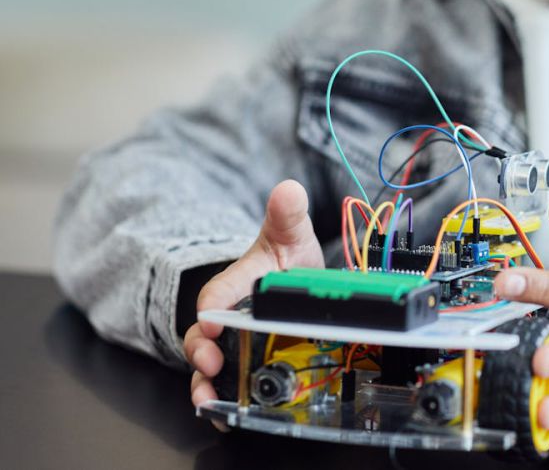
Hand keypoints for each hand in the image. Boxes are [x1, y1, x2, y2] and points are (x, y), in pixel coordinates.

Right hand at [183, 180, 323, 411]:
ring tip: (208, 401)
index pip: (216, 295)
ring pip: (207, 367)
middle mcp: (226, 318)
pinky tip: (225, 415)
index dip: (214, 307)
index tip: (215, 320)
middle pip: (202, 338)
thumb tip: (288, 189)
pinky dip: (222, 401)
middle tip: (209, 363)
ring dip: (205, 385)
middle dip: (201, 351)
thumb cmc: (284, 262)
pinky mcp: (241, 364)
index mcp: (235, 285)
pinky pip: (225, 386)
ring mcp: (231, 344)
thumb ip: (287, 216)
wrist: (292, 283)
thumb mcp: (290, 237)